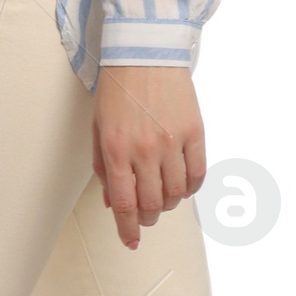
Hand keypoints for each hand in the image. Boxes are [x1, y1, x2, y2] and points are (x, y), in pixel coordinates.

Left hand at [92, 65, 206, 250]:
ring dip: (168, 204)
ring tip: (162, 197)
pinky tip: (182, 185)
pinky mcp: (195, 131)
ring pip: (176, 194)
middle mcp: (145, 149)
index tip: (131, 242)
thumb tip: (112, 203)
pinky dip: (190, 188)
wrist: (145, 52)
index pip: (124, 205)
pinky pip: (197, 174)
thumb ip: (104, 168)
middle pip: (152, 204)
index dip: (127, 230)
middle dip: (147, 218)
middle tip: (145, 215)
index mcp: (116, 150)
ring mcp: (173, 141)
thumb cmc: (116, 90)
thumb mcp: (98, 129)